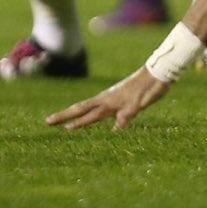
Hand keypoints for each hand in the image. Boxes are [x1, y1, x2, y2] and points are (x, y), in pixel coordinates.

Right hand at [45, 68, 170, 131]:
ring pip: (90, 109)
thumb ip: (124, 119)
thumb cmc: (148, 89)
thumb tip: (113, 133)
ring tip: (66, 124)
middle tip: (47, 122)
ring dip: (77, 117)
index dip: (69, 120)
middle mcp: (106, 100)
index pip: (83, 112)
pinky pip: (102, 110)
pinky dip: (93, 116)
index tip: (52, 125)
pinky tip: (94, 119)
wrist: (159, 73)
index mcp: (107, 102)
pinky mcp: (121, 99)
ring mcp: (113, 99)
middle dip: (65, 117)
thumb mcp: (137, 106)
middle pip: (81, 110)